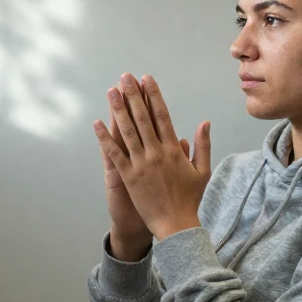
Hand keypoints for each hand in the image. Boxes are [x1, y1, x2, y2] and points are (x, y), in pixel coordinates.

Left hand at [94, 74, 210, 240]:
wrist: (176, 225)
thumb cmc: (189, 199)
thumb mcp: (202, 171)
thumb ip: (202, 145)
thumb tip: (205, 122)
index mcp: (174, 150)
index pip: (162, 115)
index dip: (153, 95)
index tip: (147, 80)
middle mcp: (156, 153)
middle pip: (142, 117)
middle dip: (133, 95)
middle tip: (125, 77)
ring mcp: (141, 164)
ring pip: (127, 131)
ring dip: (117, 109)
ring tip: (111, 91)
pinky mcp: (128, 177)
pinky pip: (114, 154)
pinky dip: (104, 138)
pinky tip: (96, 123)